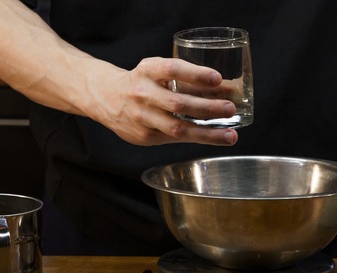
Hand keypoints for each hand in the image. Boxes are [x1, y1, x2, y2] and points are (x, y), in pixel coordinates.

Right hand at [91, 57, 238, 146]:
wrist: (105, 98)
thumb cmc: (142, 82)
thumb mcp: (157, 71)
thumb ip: (185, 78)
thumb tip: (226, 88)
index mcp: (147, 70)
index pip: (172, 69)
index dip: (195, 74)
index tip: (218, 79)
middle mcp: (142, 93)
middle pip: (178, 103)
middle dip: (208, 108)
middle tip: (230, 108)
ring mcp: (142, 117)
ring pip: (178, 128)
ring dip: (207, 133)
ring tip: (230, 135)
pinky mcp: (145, 136)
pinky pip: (175, 139)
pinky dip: (197, 138)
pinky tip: (214, 138)